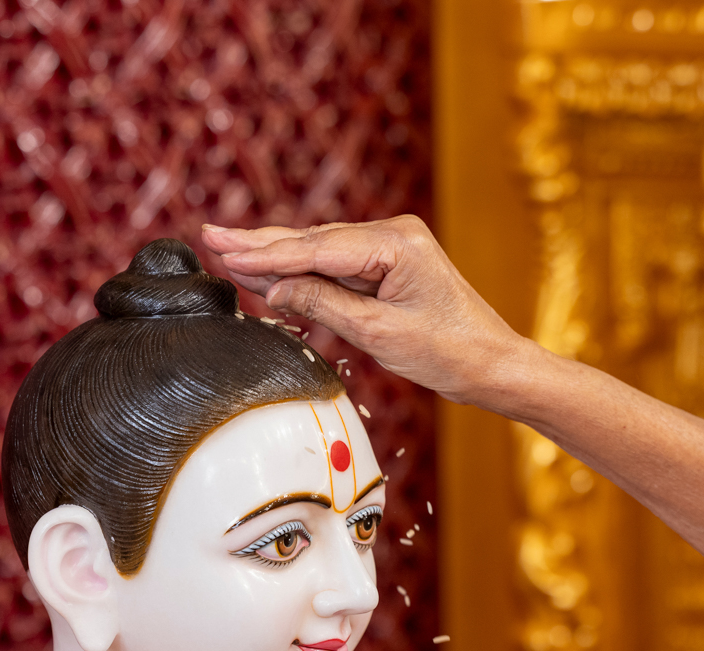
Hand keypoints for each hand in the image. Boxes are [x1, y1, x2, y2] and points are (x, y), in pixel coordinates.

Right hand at [201, 215, 525, 404]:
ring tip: (229, 252)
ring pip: (321, 250)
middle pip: (313, 240)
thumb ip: (323, 304)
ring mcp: (392, 246)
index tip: (223, 250)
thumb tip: (275, 287)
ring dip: (277, 256)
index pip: (316, 249)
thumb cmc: (448, 352)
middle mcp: (393, 233)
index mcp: (396, 243)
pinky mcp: (390, 264)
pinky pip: (337, 265)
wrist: (492, 363)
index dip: (265, 253)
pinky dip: (303, 270)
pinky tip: (271, 271)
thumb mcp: (378, 333)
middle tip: (210, 237)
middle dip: (261, 243)